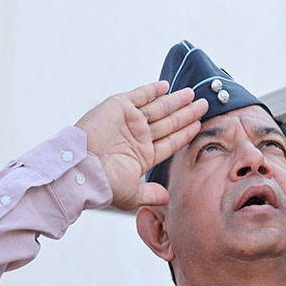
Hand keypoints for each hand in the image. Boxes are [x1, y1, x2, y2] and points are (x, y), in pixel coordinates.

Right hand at [75, 80, 207, 209]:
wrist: (80, 167)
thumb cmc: (104, 183)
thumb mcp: (132, 193)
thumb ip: (150, 193)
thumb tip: (167, 199)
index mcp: (142, 156)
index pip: (170, 142)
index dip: (185, 133)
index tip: (199, 125)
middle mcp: (138, 137)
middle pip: (169, 123)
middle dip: (187, 114)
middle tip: (204, 104)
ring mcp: (129, 121)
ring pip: (159, 108)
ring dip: (176, 101)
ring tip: (192, 94)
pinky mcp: (118, 107)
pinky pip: (140, 95)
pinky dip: (152, 90)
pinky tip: (167, 86)